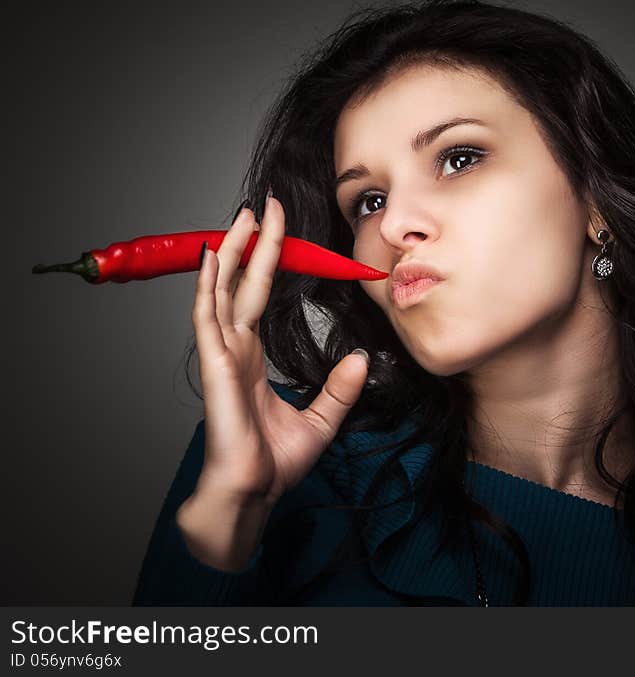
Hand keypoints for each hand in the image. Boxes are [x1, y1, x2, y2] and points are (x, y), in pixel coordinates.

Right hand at [191, 193, 369, 507]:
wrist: (253, 494)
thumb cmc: (274, 462)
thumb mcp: (322, 418)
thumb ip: (338, 387)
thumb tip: (359, 358)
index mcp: (252, 357)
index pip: (260, 295)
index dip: (270, 260)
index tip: (279, 228)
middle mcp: (234, 349)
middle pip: (241, 283)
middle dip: (252, 243)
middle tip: (263, 205)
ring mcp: (222, 356)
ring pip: (223, 291)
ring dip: (233, 252)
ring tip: (243, 216)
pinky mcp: (216, 368)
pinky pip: (208, 318)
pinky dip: (209, 285)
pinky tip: (215, 256)